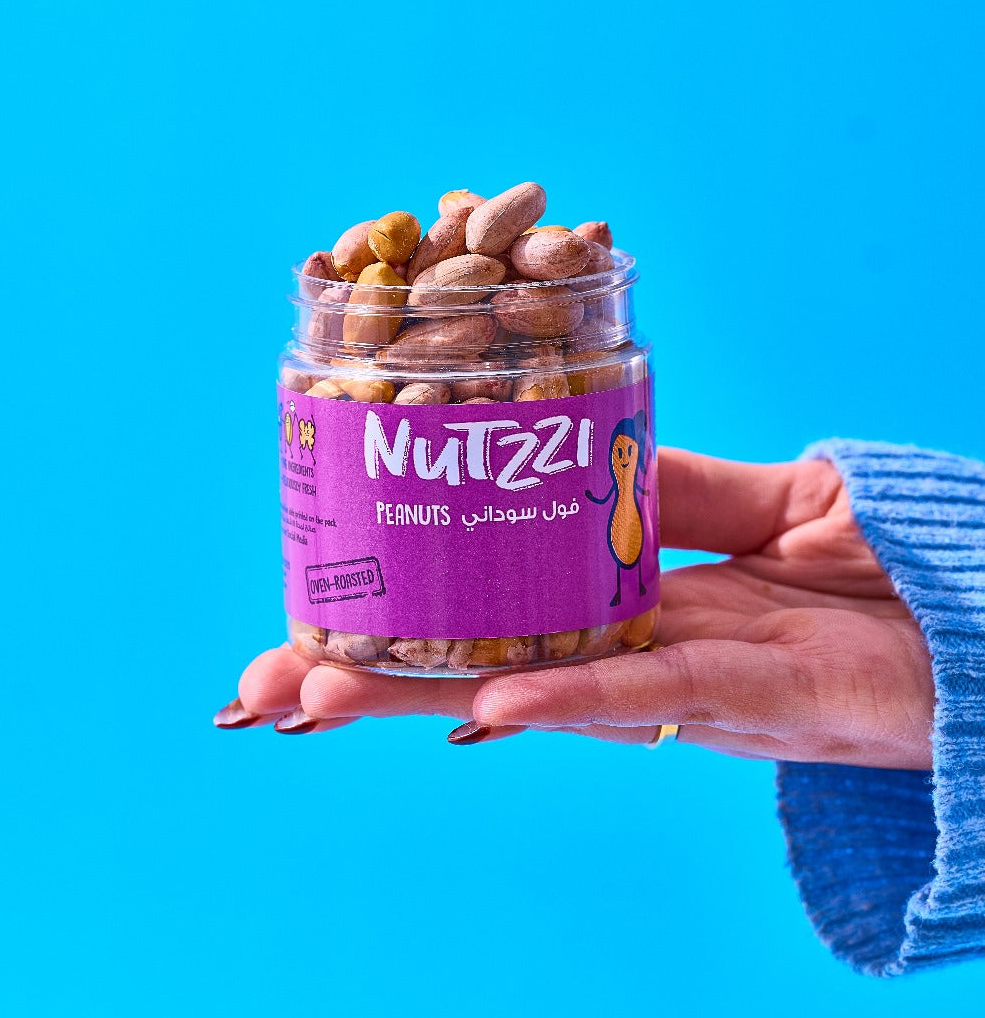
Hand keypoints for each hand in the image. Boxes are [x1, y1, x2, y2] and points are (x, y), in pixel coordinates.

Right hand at [216, 449, 934, 769]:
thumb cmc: (889, 558)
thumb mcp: (766, 493)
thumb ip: (674, 483)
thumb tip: (577, 449)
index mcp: (637, 597)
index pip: (500, 610)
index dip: (410, 617)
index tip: (319, 612)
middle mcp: (639, 649)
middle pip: (484, 665)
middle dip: (374, 672)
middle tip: (266, 680)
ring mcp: (684, 681)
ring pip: (534, 689)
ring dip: (426, 694)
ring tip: (320, 693)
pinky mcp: (748, 694)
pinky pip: (645, 695)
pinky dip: (566, 698)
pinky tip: (486, 705)